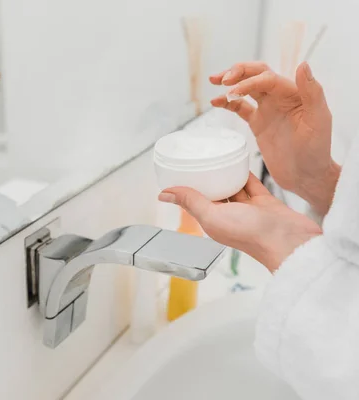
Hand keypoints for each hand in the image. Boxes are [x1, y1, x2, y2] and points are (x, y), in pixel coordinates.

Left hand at [158, 174, 321, 271]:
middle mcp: (228, 216)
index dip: (186, 188)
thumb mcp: (212, 216)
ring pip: (232, 187)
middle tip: (196, 159)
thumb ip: (190, 202)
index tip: (178, 171)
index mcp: (213, 222)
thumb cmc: (251, 234)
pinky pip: (251, 183)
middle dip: (205, 179)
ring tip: (214, 157)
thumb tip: (162, 194)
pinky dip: (244, 172)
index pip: (195, 202)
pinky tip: (238, 160)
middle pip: (213, 193)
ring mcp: (248, 210)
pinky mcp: (264, 202)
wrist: (291, 240)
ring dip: (223, 174)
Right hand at [209, 62, 340, 215]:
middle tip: (222, 79)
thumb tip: (302, 65)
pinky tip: (215, 102)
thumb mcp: (319, 121)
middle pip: (256, 74)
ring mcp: (268, 110)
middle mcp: (281, 98)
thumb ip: (312, 92)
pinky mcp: (258, 123)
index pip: (268, 78)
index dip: (249, 81)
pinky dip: (227, 103)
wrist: (305, 177)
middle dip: (238, 72)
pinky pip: (240, 108)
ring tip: (214, 80)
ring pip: (246, 88)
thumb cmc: (317, 151)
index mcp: (295, 94)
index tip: (233, 91)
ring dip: (230, 82)